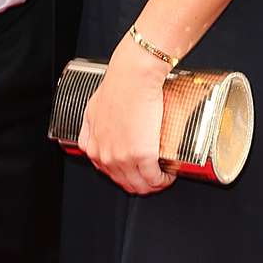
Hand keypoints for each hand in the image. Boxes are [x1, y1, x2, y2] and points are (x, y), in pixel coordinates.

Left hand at [78, 37, 175, 195]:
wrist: (134, 76)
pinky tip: (170, 173)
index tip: (137, 168)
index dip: (126, 174)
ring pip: (140, 186)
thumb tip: (98, 130)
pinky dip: (164, 180)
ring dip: (154, 184)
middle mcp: (104, 156)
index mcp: (92, 146)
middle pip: (125, 183)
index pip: (109, 174)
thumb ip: (92, 124)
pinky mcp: (141, 156)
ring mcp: (122, 158)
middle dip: (141, 182)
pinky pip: (155, 179)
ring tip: (164, 175)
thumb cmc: (118, 85)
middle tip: (154, 174)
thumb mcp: (93, 107)